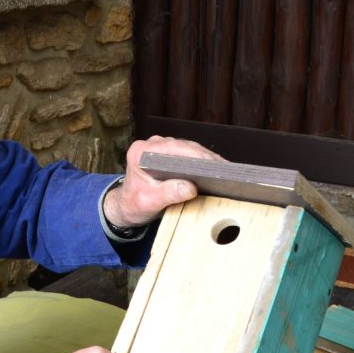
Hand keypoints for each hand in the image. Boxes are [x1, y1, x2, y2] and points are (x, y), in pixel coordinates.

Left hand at [103, 135, 223, 227]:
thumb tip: (190, 188)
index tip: (212, 165)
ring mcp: (161, 148)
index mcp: (141, 152)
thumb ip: (167, 193)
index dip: (195, 156)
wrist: (127, 207)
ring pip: (190, 148)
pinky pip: (190, 154)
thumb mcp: (149, 202)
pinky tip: (217, 170)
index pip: (174, 149)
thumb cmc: (134, 204)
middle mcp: (151, 145)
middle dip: (206, 158)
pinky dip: (203, 162)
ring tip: (226, 171)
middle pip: (184, 146)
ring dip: (207, 159)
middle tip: (226, 170)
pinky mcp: (169, 154)